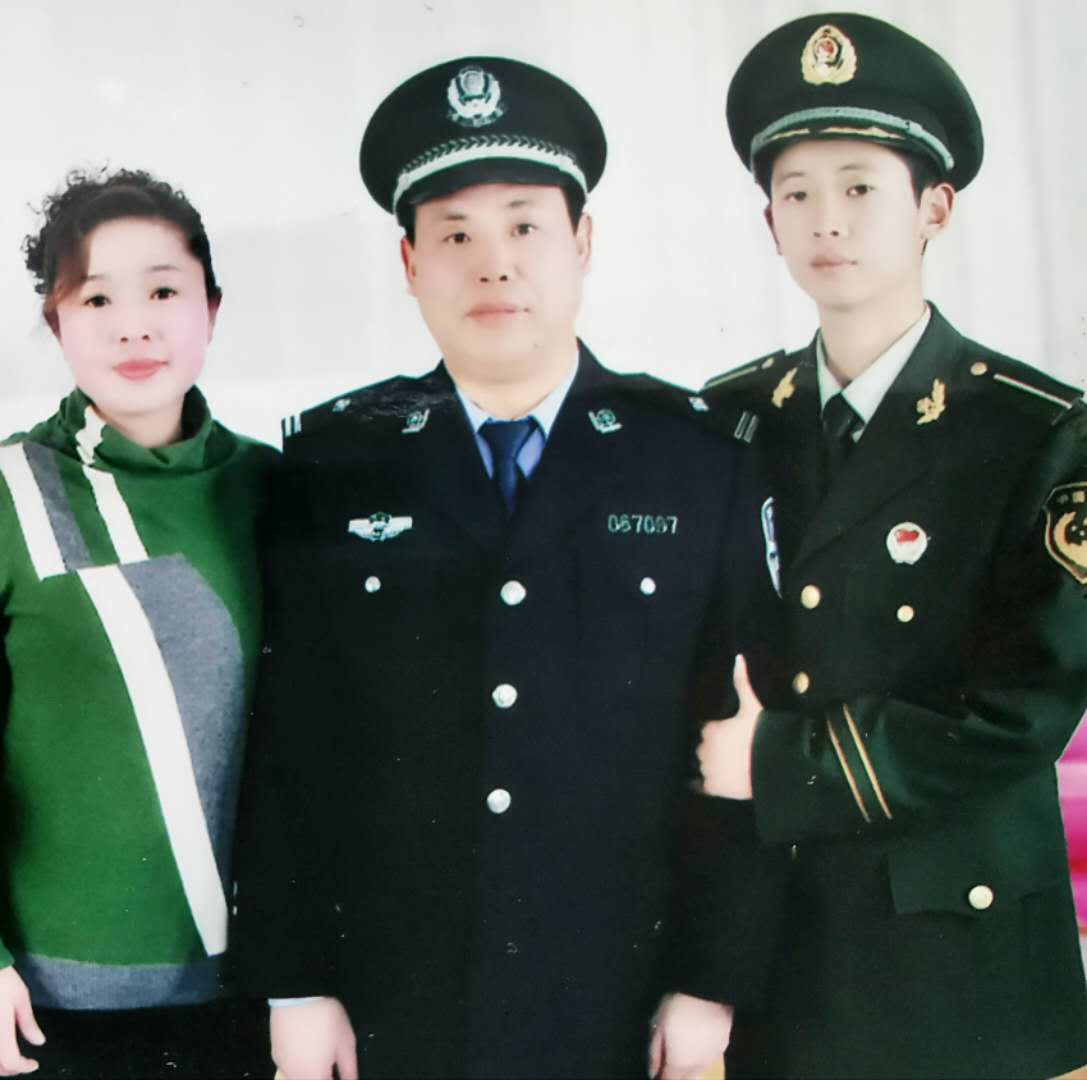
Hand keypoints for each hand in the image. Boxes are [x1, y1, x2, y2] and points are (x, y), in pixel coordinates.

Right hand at [0, 966, 44, 1075]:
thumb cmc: (3, 981)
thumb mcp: (20, 999)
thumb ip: (28, 1023)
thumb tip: (39, 1042)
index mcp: (0, 1031)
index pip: (10, 1060)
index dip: (23, 1067)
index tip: (34, 1064)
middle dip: (11, 1069)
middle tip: (25, 1063)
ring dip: (0, 1066)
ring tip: (13, 1059)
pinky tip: (1, 1051)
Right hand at [271, 997, 356, 1079]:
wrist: (297, 996)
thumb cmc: (326, 1018)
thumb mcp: (346, 1041)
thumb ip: (349, 1068)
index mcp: (316, 1077)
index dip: (334, 1078)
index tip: (338, 1072)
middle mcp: (297, 1077)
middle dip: (322, 1075)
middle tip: (330, 1063)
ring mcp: (283, 1067)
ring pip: (298, 1077)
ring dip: (309, 1072)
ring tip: (318, 1051)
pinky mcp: (275, 1055)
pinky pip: (288, 1068)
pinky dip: (298, 1063)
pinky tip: (305, 1046)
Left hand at [648, 992, 732, 1078]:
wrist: (709, 991)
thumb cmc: (678, 1006)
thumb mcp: (658, 1025)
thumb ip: (655, 1051)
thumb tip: (653, 1071)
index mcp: (679, 1063)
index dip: (662, 1078)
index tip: (658, 1072)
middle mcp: (697, 1066)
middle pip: (685, 1078)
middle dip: (676, 1074)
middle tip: (668, 1060)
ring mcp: (712, 1056)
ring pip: (698, 1069)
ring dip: (689, 1065)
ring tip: (682, 1047)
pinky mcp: (723, 1046)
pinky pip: (708, 1056)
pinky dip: (701, 1054)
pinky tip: (696, 1039)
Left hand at [696, 654, 760, 799]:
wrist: (775, 766)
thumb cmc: (762, 733)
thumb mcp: (752, 706)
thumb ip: (741, 682)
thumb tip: (738, 657)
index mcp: (709, 729)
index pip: (705, 730)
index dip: (715, 733)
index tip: (728, 736)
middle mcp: (702, 748)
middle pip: (701, 748)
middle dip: (711, 749)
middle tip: (729, 753)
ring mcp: (705, 769)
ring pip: (700, 765)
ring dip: (707, 765)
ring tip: (725, 767)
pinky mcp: (710, 787)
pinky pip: (697, 785)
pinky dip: (700, 783)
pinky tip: (710, 781)